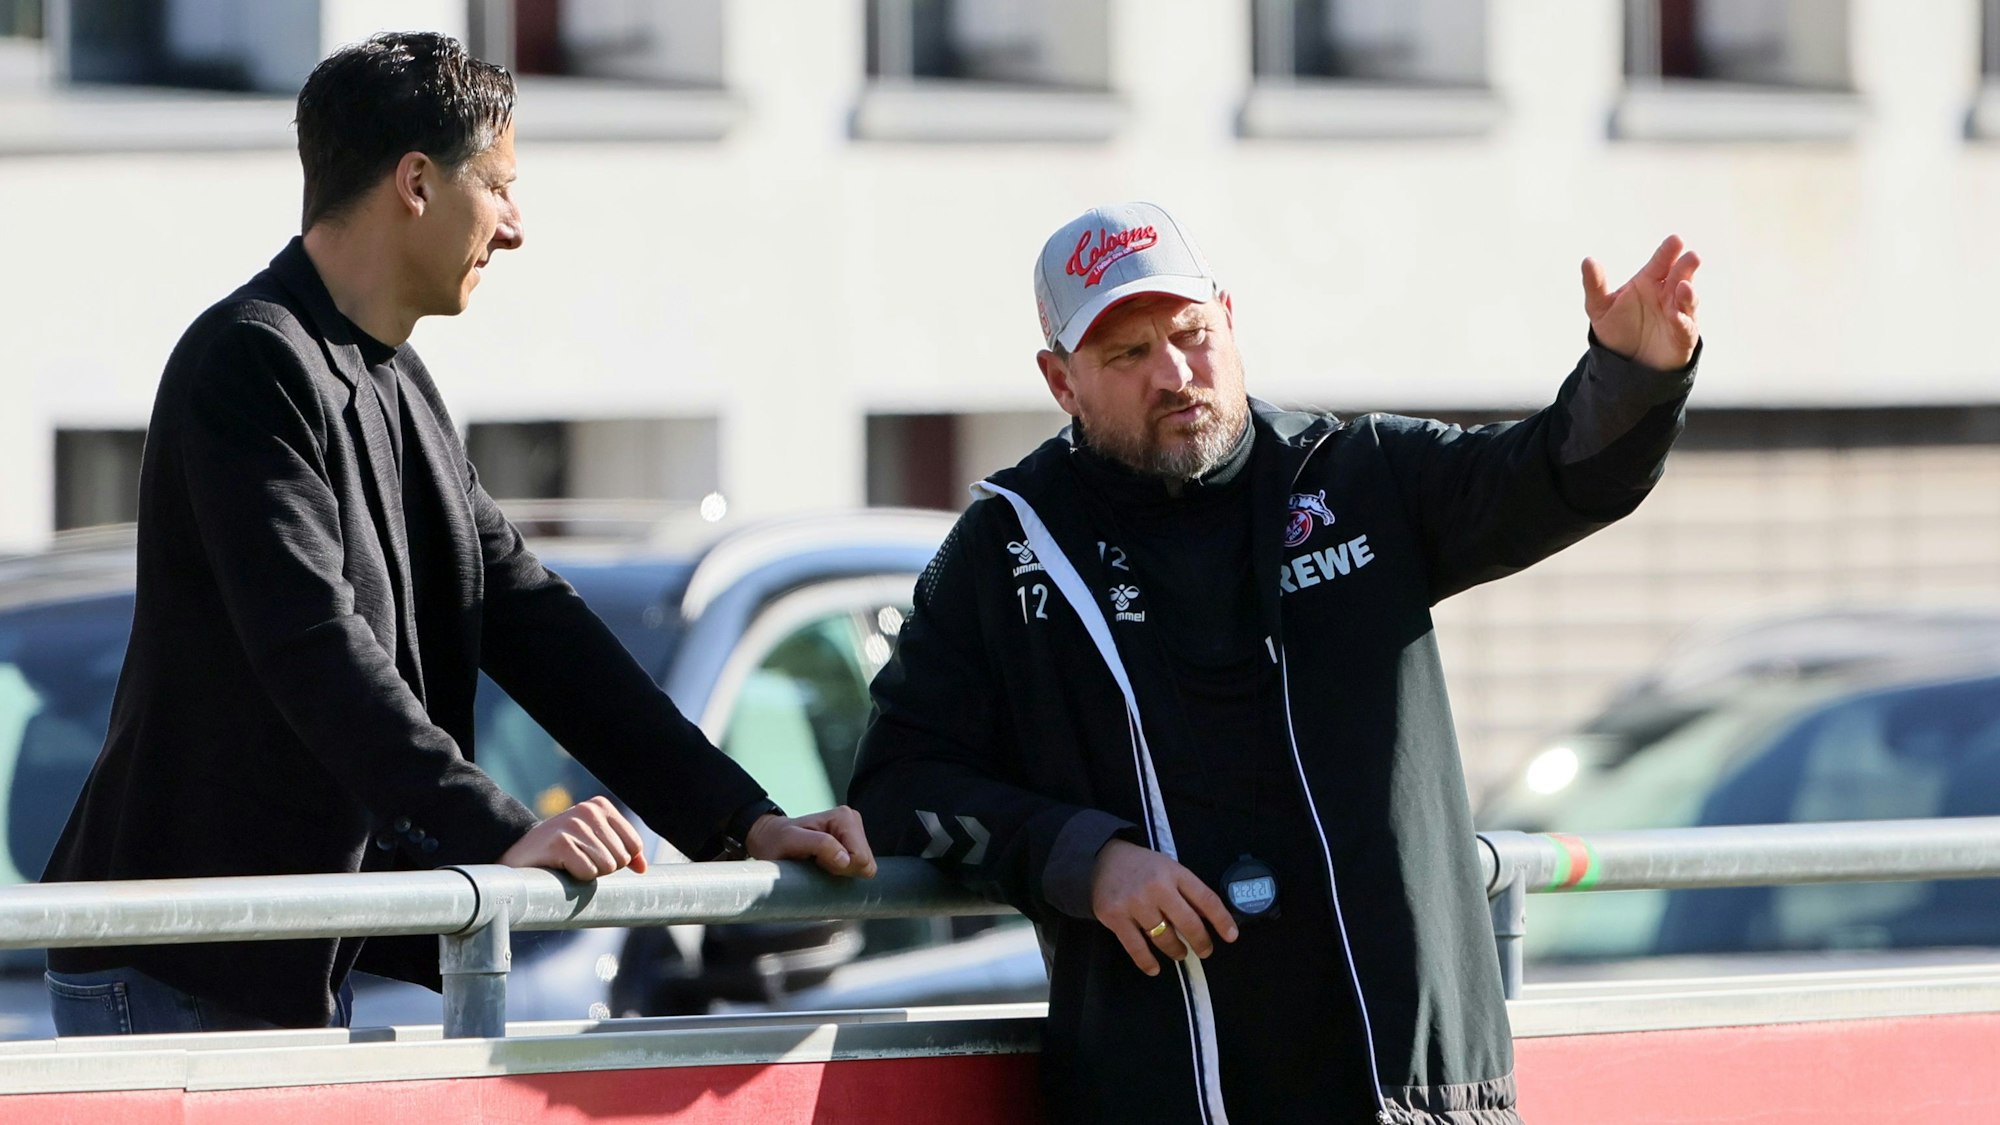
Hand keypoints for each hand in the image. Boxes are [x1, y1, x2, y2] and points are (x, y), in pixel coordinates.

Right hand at [497, 795, 647, 878]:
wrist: (519, 853)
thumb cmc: (562, 850)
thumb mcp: (595, 844)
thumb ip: (623, 852)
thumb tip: (643, 868)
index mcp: (601, 806)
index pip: (634, 845)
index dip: (618, 859)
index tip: (595, 855)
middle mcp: (589, 811)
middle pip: (621, 858)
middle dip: (602, 867)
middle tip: (578, 859)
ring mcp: (574, 825)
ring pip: (606, 867)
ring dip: (588, 872)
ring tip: (569, 862)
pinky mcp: (560, 842)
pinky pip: (587, 872)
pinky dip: (576, 877)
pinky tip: (560, 866)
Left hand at [745, 805, 876, 876]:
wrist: (771, 839)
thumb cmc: (777, 841)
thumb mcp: (791, 841)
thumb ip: (820, 846)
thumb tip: (846, 859)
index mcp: (844, 817)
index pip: (860, 858)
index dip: (839, 867)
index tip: (817, 859)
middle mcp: (854, 821)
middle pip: (865, 864)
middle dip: (842, 870)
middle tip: (817, 861)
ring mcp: (855, 833)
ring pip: (864, 869)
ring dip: (841, 871)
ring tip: (819, 861)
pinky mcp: (854, 845)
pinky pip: (860, 869)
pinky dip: (842, 872)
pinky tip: (826, 863)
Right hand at [1090, 839, 1237, 975]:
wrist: (1103, 859)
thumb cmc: (1144, 867)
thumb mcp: (1169, 869)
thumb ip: (1187, 892)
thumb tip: (1209, 921)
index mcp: (1174, 872)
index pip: (1206, 899)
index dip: (1222, 920)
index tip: (1231, 936)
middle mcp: (1156, 886)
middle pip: (1188, 922)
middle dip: (1200, 941)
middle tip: (1205, 951)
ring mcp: (1135, 902)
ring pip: (1164, 937)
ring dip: (1176, 950)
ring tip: (1179, 953)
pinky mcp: (1115, 917)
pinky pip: (1136, 947)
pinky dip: (1147, 961)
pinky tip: (1155, 967)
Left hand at [1582, 235, 1701, 370]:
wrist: (1624, 361)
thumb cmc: (1617, 328)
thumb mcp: (1600, 306)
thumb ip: (1595, 284)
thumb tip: (1587, 260)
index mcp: (1649, 281)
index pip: (1661, 262)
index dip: (1668, 252)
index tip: (1675, 240)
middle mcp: (1667, 294)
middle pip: (1680, 276)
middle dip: (1686, 267)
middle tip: (1691, 256)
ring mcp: (1678, 314)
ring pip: (1688, 300)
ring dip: (1688, 293)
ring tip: (1683, 286)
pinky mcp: (1682, 336)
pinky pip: (1685, 327)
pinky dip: (1682, 321)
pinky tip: (1676, 316)